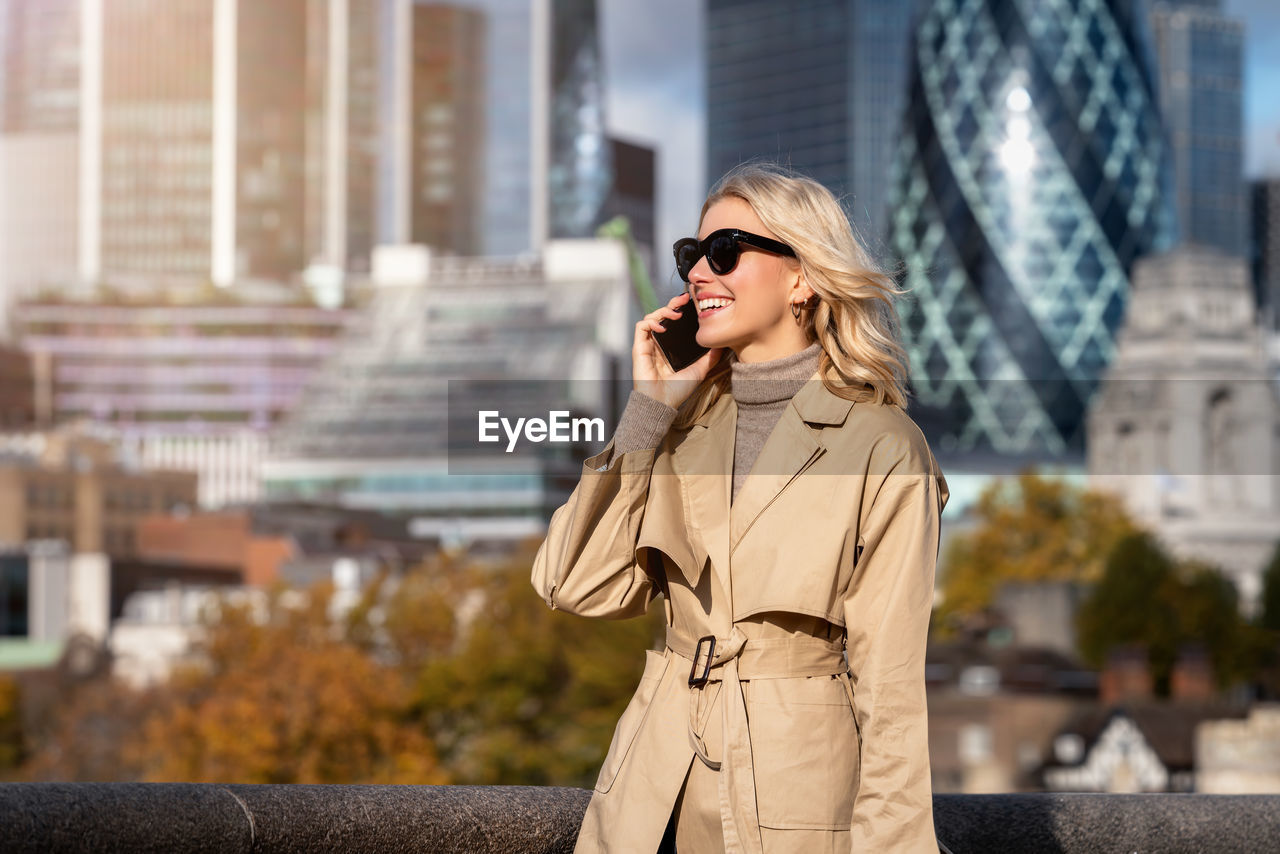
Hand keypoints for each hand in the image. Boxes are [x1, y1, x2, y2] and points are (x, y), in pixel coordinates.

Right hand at [632, 292, 722, 409]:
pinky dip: (651, 321)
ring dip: (663, 311)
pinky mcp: (640, 347)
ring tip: (675, 314)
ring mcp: (649, 344)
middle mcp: (660, 343)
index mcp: (672, 346)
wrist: (663, 402)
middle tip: (684, 298)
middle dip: (673, 303)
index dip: (681, 309)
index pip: (675, 321)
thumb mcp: (700, 369)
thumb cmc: (678, 389)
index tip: (691, 302)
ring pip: (652, 317)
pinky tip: (662, 326)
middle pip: (663, 315)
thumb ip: (711, 357)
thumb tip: (723, 344)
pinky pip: (641, 326)